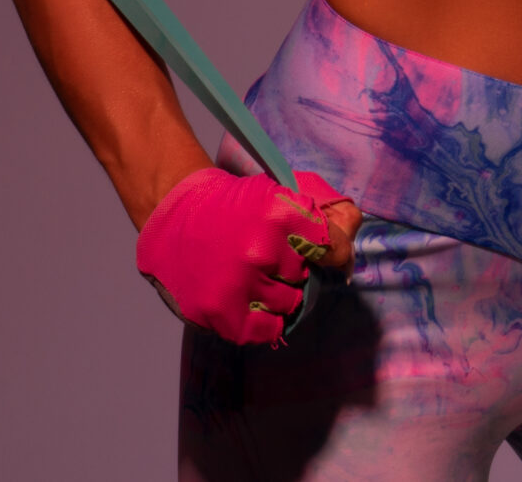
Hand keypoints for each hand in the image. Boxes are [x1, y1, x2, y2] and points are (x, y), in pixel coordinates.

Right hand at [135, 167, 362, 345]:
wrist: (174, 213)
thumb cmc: (233, 203)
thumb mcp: (280, 191)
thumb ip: (323, 216)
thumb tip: (348, 257)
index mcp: (280, 214)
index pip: (334, 248)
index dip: (334, 253)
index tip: (327, 256)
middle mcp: (261, 251)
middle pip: (306, 277)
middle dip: (293, 269)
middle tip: (268, 258)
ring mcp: (239, 285)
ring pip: (288, 304)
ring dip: (276, 294)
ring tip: (253, 276)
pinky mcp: (219, 312)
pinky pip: (265, 330)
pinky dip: (263, 320)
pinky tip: (251, 302)